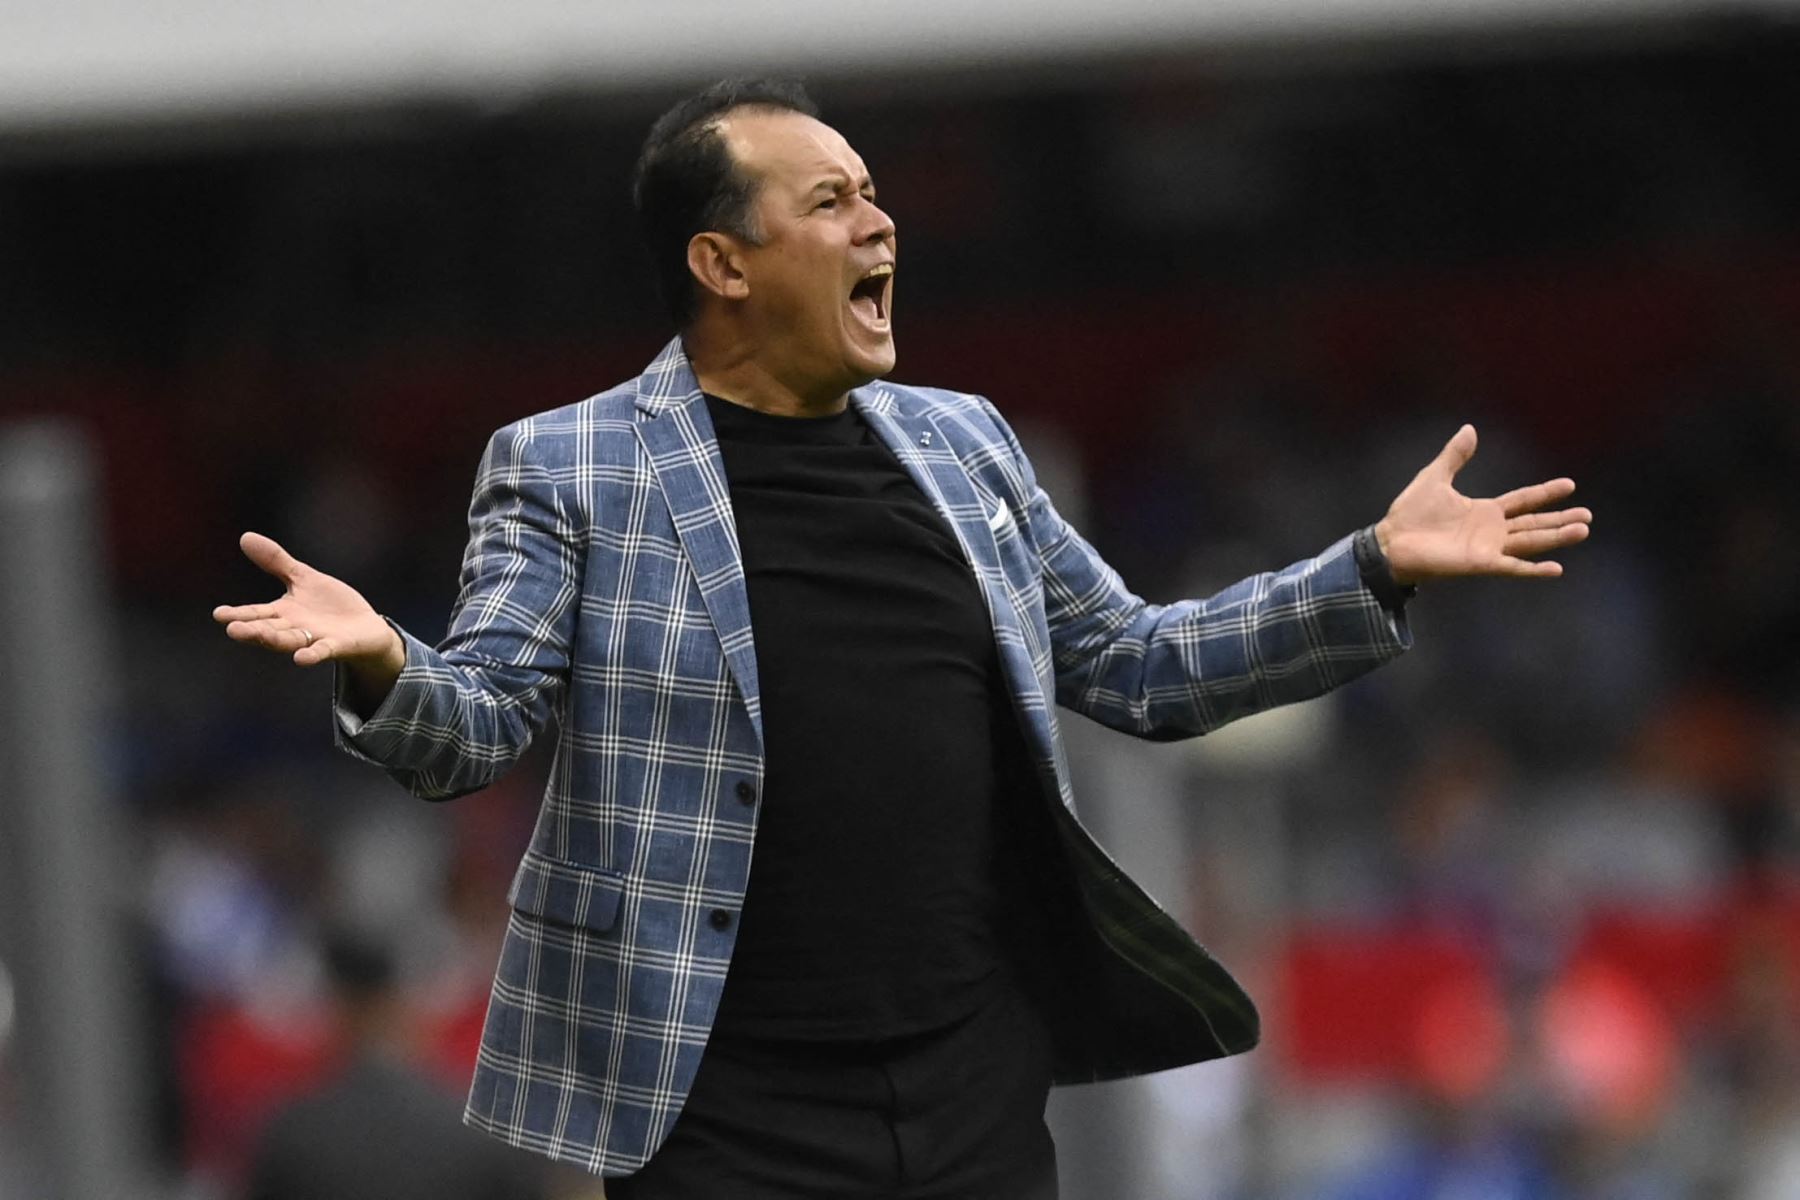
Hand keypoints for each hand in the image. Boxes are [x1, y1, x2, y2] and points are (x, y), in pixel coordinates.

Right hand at [212, 533, 403, 678]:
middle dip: (252, 630)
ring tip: (257, 636)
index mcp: (284, 612)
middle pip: (269, 630)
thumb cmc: (332, 605)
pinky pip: (322, 652)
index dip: (238, 614)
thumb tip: (245, 537)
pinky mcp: (338, 646)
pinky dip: (312, 654)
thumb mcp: (303, 578)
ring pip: (290, 641)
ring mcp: (316, 638)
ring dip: (274, 640)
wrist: (367, 627)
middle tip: (232, 630)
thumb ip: (276, 562)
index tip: (219, 614)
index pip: (257, 614)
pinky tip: (300, 658)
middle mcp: (295, 628)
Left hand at [1374, 425, 1590, 585]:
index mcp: (1484, 511)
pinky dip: (1533, 569)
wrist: (1391, 541)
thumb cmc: (1409, 514)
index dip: (1545, 493)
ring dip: (1556, 537)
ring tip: (1582, 530)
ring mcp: (1488, 548)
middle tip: (1588, 516)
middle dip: (1560, 519)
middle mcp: (1491, 531)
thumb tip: (1469, 429)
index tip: (1570, 485)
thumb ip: (1455, 456)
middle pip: (1534, 524)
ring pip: (1531, 542)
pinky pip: (1512, 567)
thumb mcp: (1435, 477)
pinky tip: (1556, 569)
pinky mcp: (1480, 564)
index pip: (1523, 500)